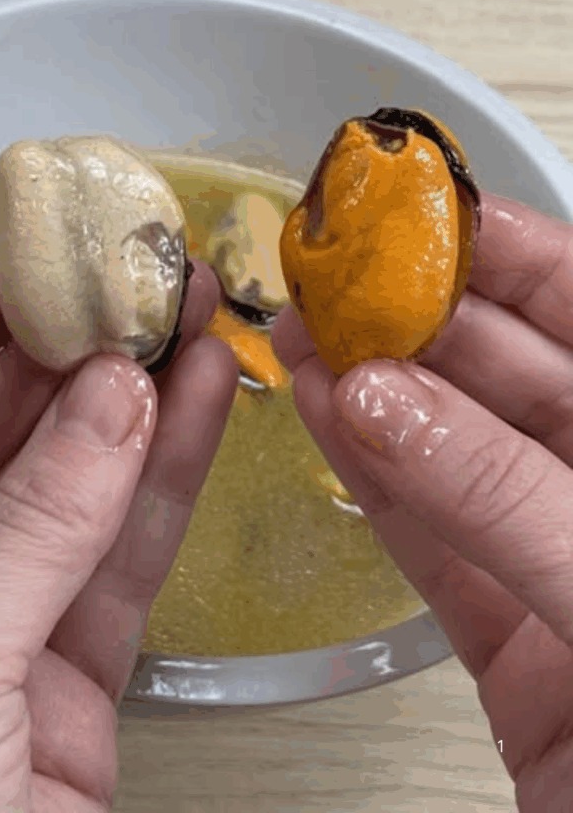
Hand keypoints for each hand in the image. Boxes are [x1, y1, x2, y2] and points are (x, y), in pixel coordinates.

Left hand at [0, 243, 237, 811]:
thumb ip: (25, 533)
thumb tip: (110, 398)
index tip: (19, 257)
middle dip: (53, 354)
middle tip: (125, 277)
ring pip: (60, 494)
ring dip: (126, 405)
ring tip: (186, 318)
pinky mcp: (65, 692)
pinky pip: (115, 566)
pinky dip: (160, 484)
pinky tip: (197, 404)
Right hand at [273, 191, 572, 811]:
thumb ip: (505, 495)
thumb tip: (383, 402)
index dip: (516, 254)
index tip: (424, 214)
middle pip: (520, 376)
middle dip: (423, 319)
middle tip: (338, 277)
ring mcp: (572, 565)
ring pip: (464, 455)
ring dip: (380, 394)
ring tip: (306, 337)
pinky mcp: (521, 639)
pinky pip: (438, 541)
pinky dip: (377, 483)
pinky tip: (326, 423)